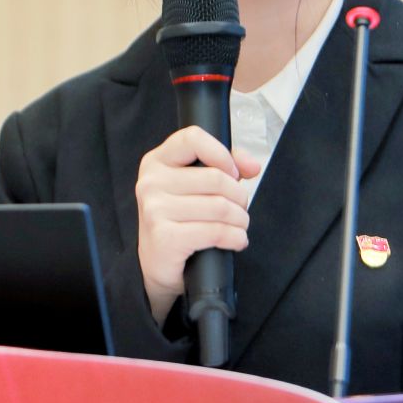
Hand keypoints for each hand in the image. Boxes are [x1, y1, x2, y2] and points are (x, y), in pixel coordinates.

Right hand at [134, 126, 262, 325]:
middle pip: (216, 178)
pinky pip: (216, 231)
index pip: (192, 138)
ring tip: (239, 227)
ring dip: (240, 220)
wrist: (157, 264)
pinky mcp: (165, 237)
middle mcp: (151, 183)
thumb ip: (224, 166)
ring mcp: (155, 210)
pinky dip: (235, 238)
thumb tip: (251, 165)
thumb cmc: (179, 221)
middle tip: (240, 209)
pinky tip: (235, 241)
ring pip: (220, 206)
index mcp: (156, 162)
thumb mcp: (195, 187)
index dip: (221, 153)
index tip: (233, 172)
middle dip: (239, 197)